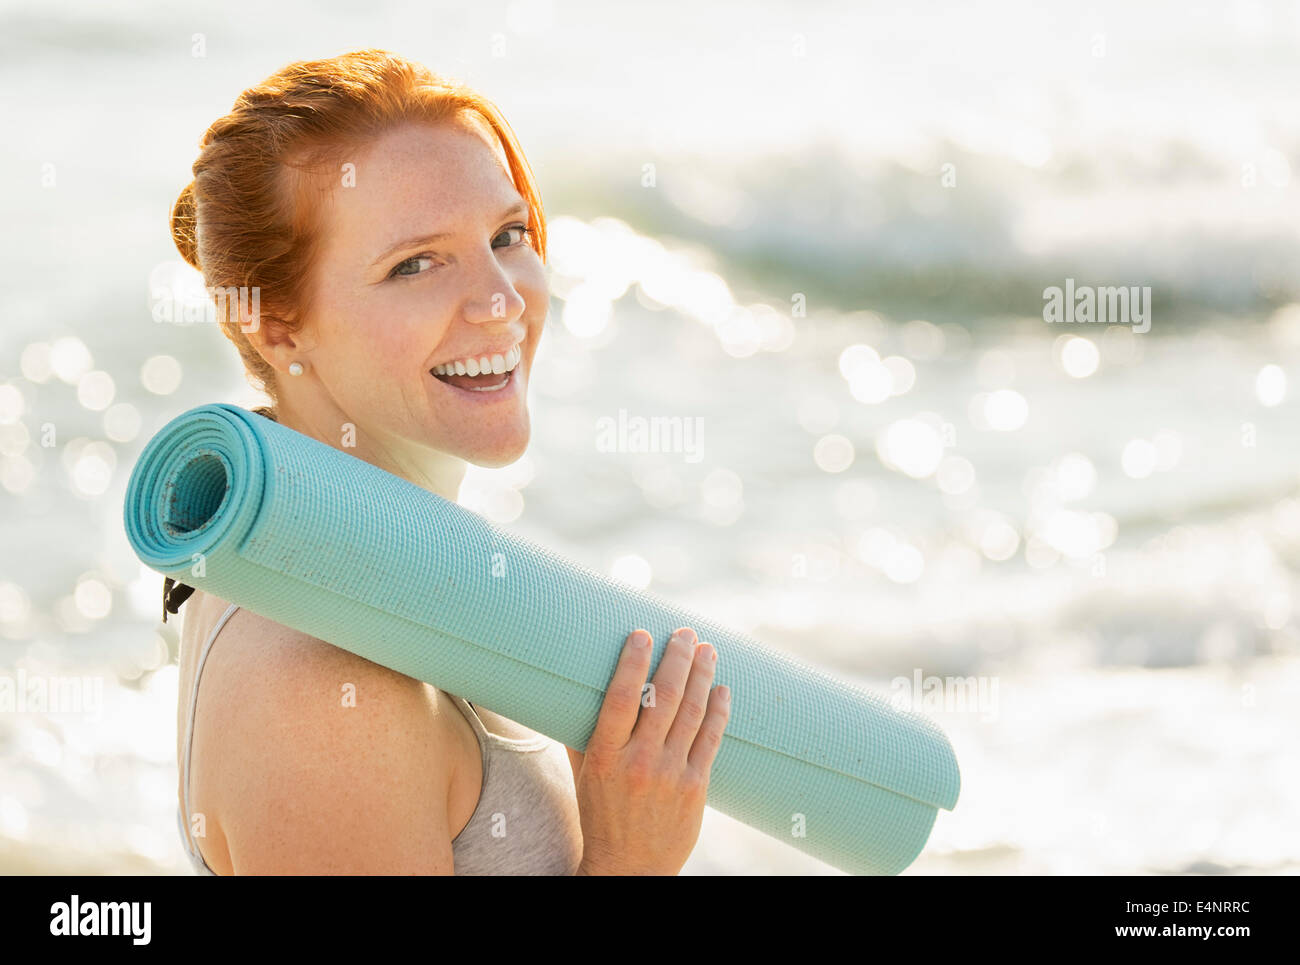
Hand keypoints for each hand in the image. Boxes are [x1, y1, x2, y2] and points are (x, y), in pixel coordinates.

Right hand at [569, 626, 730, 874]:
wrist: (629, 868)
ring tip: (706, 650)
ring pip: (692, 712)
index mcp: (605, 756)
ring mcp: (671, 774)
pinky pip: (711, 739)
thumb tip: (577, 691)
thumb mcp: (582, 775)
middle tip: (685, 633)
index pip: (619, 698)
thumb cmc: (600, 815)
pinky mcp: (696, 787)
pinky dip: (718, 710)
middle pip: (664, 697)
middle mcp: (639, 761)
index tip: (642, 633)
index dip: (633, 662)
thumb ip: (581, 734)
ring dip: (701, 675)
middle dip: (677, 658)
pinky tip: (721, 689)